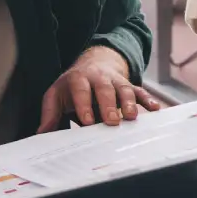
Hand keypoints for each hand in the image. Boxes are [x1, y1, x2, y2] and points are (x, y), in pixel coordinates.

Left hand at [38, 46, 160, 130]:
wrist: (94, 63)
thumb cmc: (72, 86)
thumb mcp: (56, 95)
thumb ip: (50, 114)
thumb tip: (41, 134)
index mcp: (79, 79)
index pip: (81, 90)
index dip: (84, 104)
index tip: (86, 120)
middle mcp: (99, 78)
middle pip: (105, 89)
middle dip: (108, 105)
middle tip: (111, 122)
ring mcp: (116, 82)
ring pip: (124, 90)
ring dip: (129, 102)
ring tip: (132, 117)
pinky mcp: (129, 86)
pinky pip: (140, 91)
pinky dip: (148, 100)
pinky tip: (156, 109)